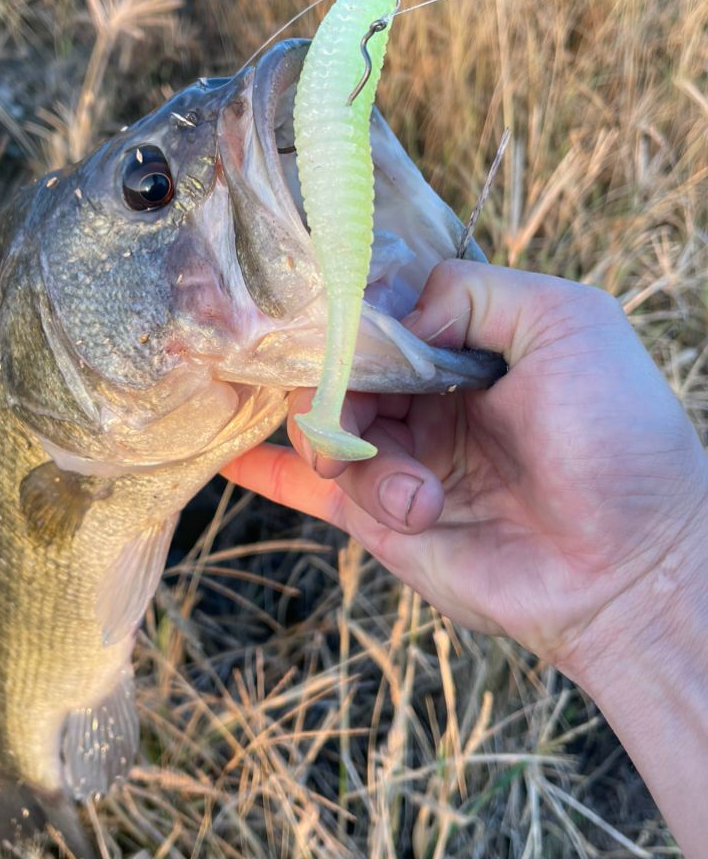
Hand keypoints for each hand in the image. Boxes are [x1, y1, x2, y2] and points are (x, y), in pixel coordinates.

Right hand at [223, 261, 707, 674]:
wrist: (630, 568)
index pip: (378, 309)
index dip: (347, 310)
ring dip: (351, 454)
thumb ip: (471, 291)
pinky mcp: (380, 520)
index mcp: (465, 345)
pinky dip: (265, 470)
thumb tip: (391, 316)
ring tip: (419, 500)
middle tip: (368, 417)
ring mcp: (401, 457)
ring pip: (321, 425)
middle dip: (336, 384)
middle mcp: (427, 397)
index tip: (321, 310)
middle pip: (336, 364)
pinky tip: (229, 459)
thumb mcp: (567, 322)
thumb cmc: (617, 438)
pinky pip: (306, 488)